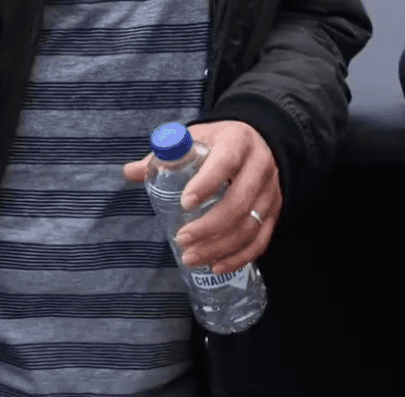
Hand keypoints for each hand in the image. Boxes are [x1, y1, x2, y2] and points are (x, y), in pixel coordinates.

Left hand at [123, 120, 281, 276]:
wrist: (259, 141)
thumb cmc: (220, 142)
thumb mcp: (196, 139)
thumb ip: (165, 155)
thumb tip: (130, 171)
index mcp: (238, 141)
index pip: (226, 162)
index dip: (207, 183)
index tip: (184, 203)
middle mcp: (260, 166)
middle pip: (240, 201)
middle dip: (209, 226)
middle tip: (181, 239)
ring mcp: (270, 191)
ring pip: (250, 225)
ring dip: (220, 247)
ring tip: (190, 257)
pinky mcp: (274, 211)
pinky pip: (261, 239)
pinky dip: (239, 257)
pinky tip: (216, 266)